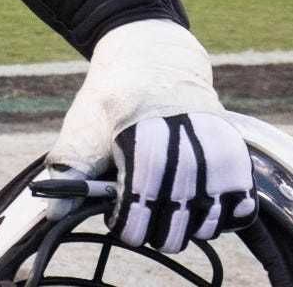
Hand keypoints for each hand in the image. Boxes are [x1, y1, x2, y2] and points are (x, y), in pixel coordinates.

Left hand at [46, 21, 255, 252]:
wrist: (153, 58)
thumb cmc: (112, 97)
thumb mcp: (82, 127)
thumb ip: (70, 171)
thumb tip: (54, 214)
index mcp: (145, 150)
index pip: (138, 222)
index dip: (122, 223)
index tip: (115, 209)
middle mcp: (190, 158)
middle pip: (173, 233)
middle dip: (151, 227)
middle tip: (140, 202)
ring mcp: (220, 160)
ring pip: (206, 229)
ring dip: (185, 224)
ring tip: (166, 197)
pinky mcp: (238, 160)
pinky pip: (237, 213)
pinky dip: (218, 217)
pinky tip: (195, 199)